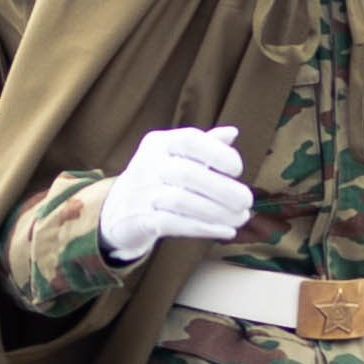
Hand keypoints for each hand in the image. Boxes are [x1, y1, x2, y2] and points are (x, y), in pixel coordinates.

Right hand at [97, 124, 251, 263]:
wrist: (116, 211)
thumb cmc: (156, 180)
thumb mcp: (175, 157)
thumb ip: (204, 146)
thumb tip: (233, 132)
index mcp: (158, 143)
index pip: (190, 140)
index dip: (217, 153)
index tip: (238, 169)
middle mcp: (147, 165)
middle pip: (189, 174)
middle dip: (223, 189)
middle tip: (247, 202)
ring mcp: (141, 193)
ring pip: (183, 202)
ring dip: (218, 213)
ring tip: (241, 219)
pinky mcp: (140, 220)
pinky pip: (175, 224)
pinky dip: (204, 228)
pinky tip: (225, 231)